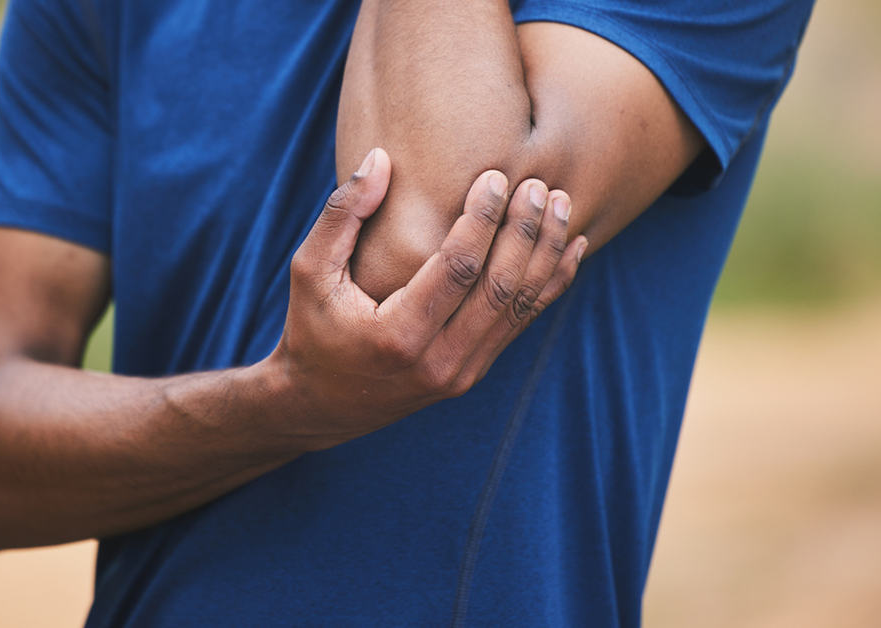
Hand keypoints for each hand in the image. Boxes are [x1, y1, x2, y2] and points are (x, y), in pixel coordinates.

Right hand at [264, 148, 587, 447]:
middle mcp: (438, 361)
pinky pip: (521, 324)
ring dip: (544, 253)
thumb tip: (380, 158)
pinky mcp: (473, 374)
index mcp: (398, 335)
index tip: (496, 177)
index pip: (459, 269)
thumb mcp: (309, 271)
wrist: (320, 406)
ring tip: (560, 203)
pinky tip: (571, 247)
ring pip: (519, 307)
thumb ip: (341, 214)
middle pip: (500, 287)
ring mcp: (462, 373)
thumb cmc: (311, 330)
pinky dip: (549, 284)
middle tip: (537, 184)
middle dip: (524, 230)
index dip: (483, 219)